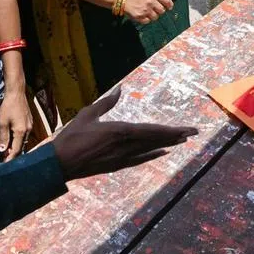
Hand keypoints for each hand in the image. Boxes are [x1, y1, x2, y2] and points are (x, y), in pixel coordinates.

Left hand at [0, 87, 33, 159]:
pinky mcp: (30, 122)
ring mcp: (30, 126)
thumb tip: (3, 151)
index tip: (4, 164)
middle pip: (21, 147)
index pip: (16, 150)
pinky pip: (25, 136)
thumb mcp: (2, 122)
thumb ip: (3, 137)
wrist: (17, 93)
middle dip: (13, 154)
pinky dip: (19, 140)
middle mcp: (28, 131)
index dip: (10, 158)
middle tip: (4, 159)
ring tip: (8, 151)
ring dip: (16, 147)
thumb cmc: (8, 107)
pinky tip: (13, 141)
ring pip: (24, 141)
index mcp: (21, 132)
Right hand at [51, 88, 197, 180]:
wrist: (60, 163)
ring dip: (167, 143)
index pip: (152, 130)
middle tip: (193, 132)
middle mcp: (125, 146)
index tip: (187, 129)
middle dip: (176, 135)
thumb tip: (120, 88)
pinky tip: (162, 152)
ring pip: (150, 149)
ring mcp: (122, 158)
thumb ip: (106, 102)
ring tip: (182, 140)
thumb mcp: (88, 114)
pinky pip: (139, 159)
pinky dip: (152, 155)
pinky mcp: (116, 165)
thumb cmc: (72, 136)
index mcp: (120, 131)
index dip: (172, 130)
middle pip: (156, 139)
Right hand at [124, 0, 172, 24]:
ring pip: (155, 17)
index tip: (170, 7)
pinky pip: (147, 21)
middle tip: (156, 10)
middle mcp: (151, 2)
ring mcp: (145, 10)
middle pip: (162, 10)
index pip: (166, 0)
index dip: (169, 5)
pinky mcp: (139, 17)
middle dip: (160, 11)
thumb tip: (163, 2)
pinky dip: (146, 19)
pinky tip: (143, 15)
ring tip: (148, 12)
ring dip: (153, 16)